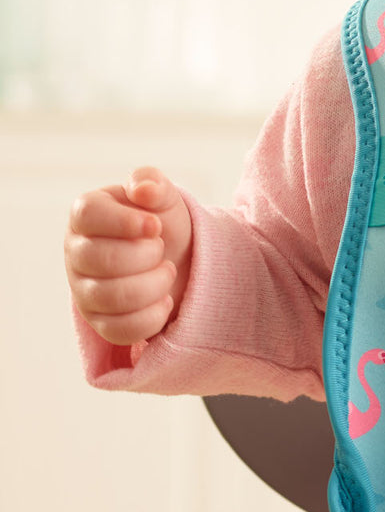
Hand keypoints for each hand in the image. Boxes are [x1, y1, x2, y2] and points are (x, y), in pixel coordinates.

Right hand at [64, 167, 192, 344]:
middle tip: (161, 248)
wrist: (181, 261)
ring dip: (154, 284)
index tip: (155, 225)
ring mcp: (84, 291)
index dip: (125, 221)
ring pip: (111, 297)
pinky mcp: (100, 323)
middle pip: (102, 259)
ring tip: (167, 270)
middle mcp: (77, 253)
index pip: (87, 215)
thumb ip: (152, 182)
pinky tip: (165, 299)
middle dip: (146, 254)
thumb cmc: (163, 224)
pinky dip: (152, 316)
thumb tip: (142, 188)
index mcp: (86, 215)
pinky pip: (120, 329)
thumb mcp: (163, 196)